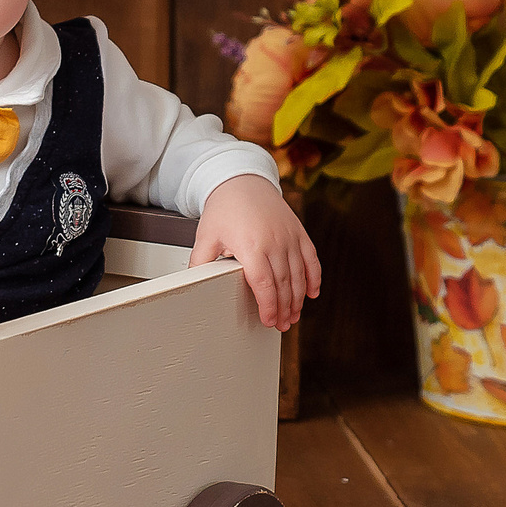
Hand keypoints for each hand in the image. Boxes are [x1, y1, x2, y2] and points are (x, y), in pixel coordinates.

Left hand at [192, 174, 321, 330]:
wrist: (243, 181)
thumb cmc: (224, 208)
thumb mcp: (206, 235)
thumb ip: (201, 261)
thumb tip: (191, 283)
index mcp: (251, 245)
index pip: (263, 283)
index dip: (268, 305)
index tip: (269, 320)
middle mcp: (275, 242)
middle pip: (284, 283)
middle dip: (284, 308)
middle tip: (282, 325)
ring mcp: (290, 237)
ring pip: (299, 275)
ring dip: (298, 299)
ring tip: (293, 316)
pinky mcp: (299, 233)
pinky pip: (311, 259)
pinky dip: (313, 278)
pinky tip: (311, 294)